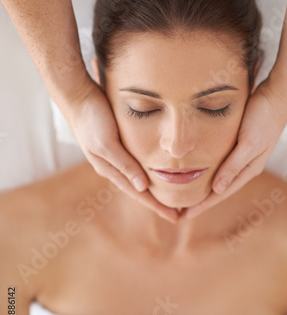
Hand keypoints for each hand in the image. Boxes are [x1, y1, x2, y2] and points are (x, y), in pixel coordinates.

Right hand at [68, 81, 180, 222]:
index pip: (138, 194)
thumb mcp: (107, 143)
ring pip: (140, 177)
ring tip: (172, 196)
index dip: (157, 206)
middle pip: (140, 189)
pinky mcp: (120, 143)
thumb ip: (124, 164)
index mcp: (110, 169)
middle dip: (158, 202)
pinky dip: (150, 170)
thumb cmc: (92, 119)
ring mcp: (116, 155)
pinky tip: (158, 170)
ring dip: (155, 188)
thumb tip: (142, 186)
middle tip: (180, 212)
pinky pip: (138, 162)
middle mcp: (113, 166)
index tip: (176, 217)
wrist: (78, 97)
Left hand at [180, 78, 286, 218]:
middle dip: (201, 201)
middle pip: (219, 189)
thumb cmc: (263, 119)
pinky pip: (220, 163)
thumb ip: (234, 166)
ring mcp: (242, 155)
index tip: (185, 216)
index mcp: (248, 169)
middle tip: (180, 212)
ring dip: (204, 188)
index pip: (221, 193)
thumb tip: (217, 189)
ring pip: (219, 177)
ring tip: (186, 196)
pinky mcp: (238, 143)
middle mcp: (245, 165)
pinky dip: (208, 171)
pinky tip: (199, 171)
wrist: (277, 96)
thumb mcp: (248, 143)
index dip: (203, 205)